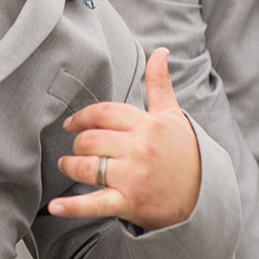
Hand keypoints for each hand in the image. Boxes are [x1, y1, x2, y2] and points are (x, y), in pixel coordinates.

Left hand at [49, 48, 202, 228]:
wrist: (204, 196)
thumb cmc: (184, 152)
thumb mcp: (173, 116)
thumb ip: (159, 84)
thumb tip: (160, 51)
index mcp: (147, 124)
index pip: (102, 114)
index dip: (81, 117)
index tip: (71, 123)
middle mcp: (139, 148)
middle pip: (90, 140)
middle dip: (77, 144)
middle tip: (76, 148)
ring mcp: (133, 176)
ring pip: (87, 166)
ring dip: (70, 166)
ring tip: (68, 166)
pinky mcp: (129, 202)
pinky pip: (95, 203)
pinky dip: (73, 207)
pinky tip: (54, 207)